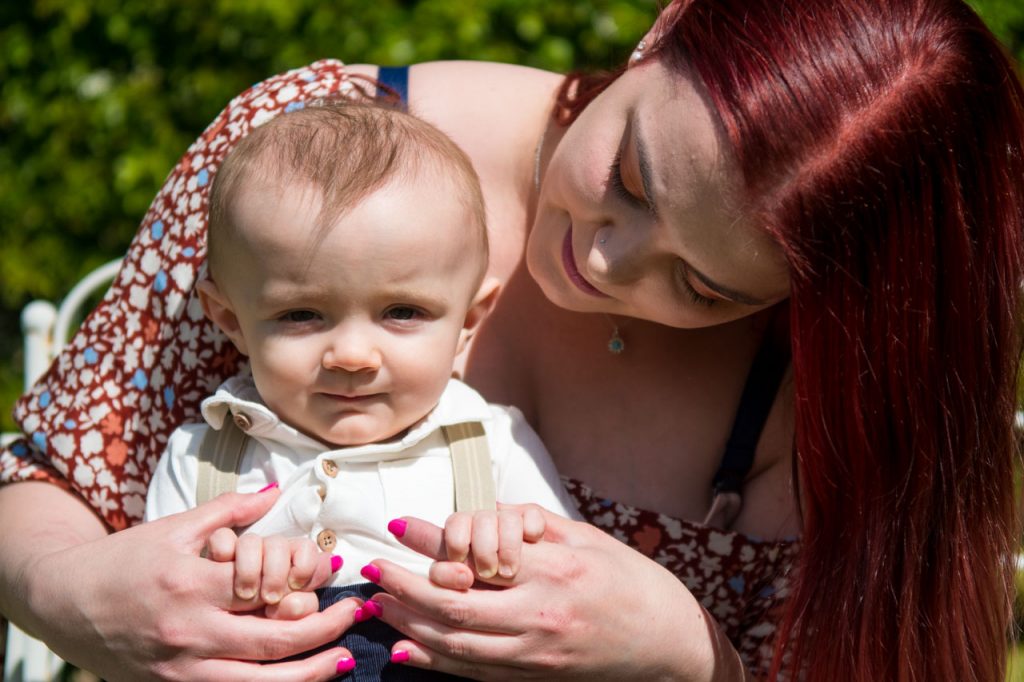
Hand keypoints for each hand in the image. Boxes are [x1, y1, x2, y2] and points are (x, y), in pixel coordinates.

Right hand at [14, 484, 361, 679]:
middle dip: (323, 632)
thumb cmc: (122, 559)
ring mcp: (180, 670)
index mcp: (191, 584)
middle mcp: (188, 632)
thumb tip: (275, 490)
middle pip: (273, 643)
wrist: (62, 602)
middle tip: (354, 615)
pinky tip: (295, 680)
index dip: (309, 584)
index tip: (338, 574)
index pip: (265, 590)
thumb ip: (229, 511)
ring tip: (341, 660)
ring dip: (307, 675)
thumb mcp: (174, 526)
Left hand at [365, 504, 748, 680]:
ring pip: (457, 643)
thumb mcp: (586, 539)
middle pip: (453, 604)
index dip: (430, 541)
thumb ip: (533, 526)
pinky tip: (407, 650)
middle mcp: (540, 614)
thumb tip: (484, 513)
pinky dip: (436, 662)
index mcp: (554, 570)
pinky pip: (475, 673)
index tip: (398, 526)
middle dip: (404, 586)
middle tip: (371, 569)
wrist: (669, 642)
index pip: (476, 554)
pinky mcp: (536, 677)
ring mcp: (536, 653)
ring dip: (410, 624)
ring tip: (379, 604)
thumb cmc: (631, 581)